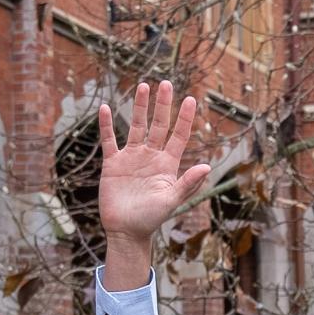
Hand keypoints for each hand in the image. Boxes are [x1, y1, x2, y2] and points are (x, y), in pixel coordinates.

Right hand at [98, 80, 211, 246]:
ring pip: (135, 126)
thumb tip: (207, 166)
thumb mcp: (171, 201)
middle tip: (166, 83)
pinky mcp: (113, 164)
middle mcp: (151, 157)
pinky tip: (106, 107)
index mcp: (167, 165)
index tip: (191, 99)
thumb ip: (188, 184)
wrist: (126, 231)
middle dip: (163, 105)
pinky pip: (110, 140)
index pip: (178, 136)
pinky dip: (106, 125)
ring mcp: (132, 158)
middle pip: (158, 125)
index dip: (184, 118)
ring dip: (139, 107)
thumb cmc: (151, 219)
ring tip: (143, 86)